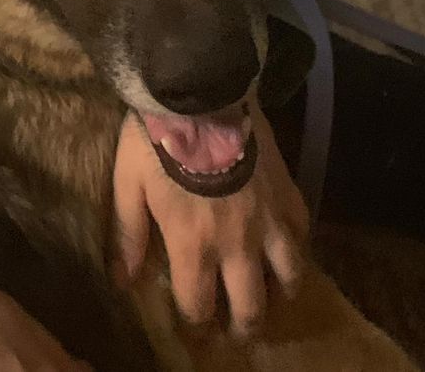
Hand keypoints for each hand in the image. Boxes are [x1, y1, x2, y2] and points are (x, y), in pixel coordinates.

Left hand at [111, 102, 308, 338]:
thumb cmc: (157, 140)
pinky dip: (297, 251)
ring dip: (278, 295)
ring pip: (288, 279)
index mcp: (193, 245)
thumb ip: (128, 235)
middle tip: (237, 329)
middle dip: (243, 326)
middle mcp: (237, 245)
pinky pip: (303, 237)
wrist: (204, 95)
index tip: (196, 331)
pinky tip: (288, 251)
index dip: (197, 325)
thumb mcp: (128, 185)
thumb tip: (121, 282)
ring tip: (270, 297)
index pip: (199, 306)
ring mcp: (269, 222)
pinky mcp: (289, 195)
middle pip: (249, 306)